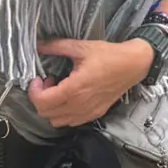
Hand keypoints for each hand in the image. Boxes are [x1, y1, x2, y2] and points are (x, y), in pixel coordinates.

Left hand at [28, 38, 153, 126]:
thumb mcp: (81, 47)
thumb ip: (56, 46)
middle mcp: (79, 105)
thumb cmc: (108, 55)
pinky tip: (69, 98)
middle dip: (40, 99)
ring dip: (51, 108)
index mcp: (74, 88)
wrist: (133, 64)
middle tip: (47, 83)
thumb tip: (38, 45)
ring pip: (57, 121)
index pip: (42, 102)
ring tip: (58, 91)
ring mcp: (88, 112)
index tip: (37, 79)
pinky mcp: (95, 114)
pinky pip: (71, 122)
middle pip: (46, 114)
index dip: (33, 91)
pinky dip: (63, 113)